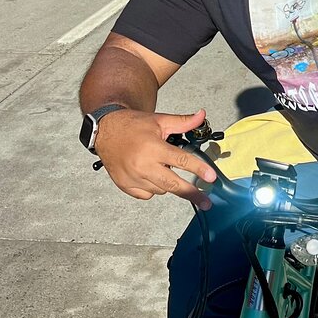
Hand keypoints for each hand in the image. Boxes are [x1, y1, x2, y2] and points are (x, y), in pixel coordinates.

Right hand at [93, 107, 215, 208]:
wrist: (105, 131)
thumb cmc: (132, 125)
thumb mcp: (159, 121)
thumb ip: (183, 122)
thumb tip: (201, 116)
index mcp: (153, 148)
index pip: (182, 161)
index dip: (199, 169)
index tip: (211, 177)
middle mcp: (143, 165)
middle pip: (173, 184)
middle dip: (192, 193)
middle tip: (206, 202)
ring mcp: (133, 178)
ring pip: (161, 190)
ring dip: (167, 183)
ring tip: (162, 168)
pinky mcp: (125, 185)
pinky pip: (147, 195)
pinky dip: (153, 188)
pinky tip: (150, 175)